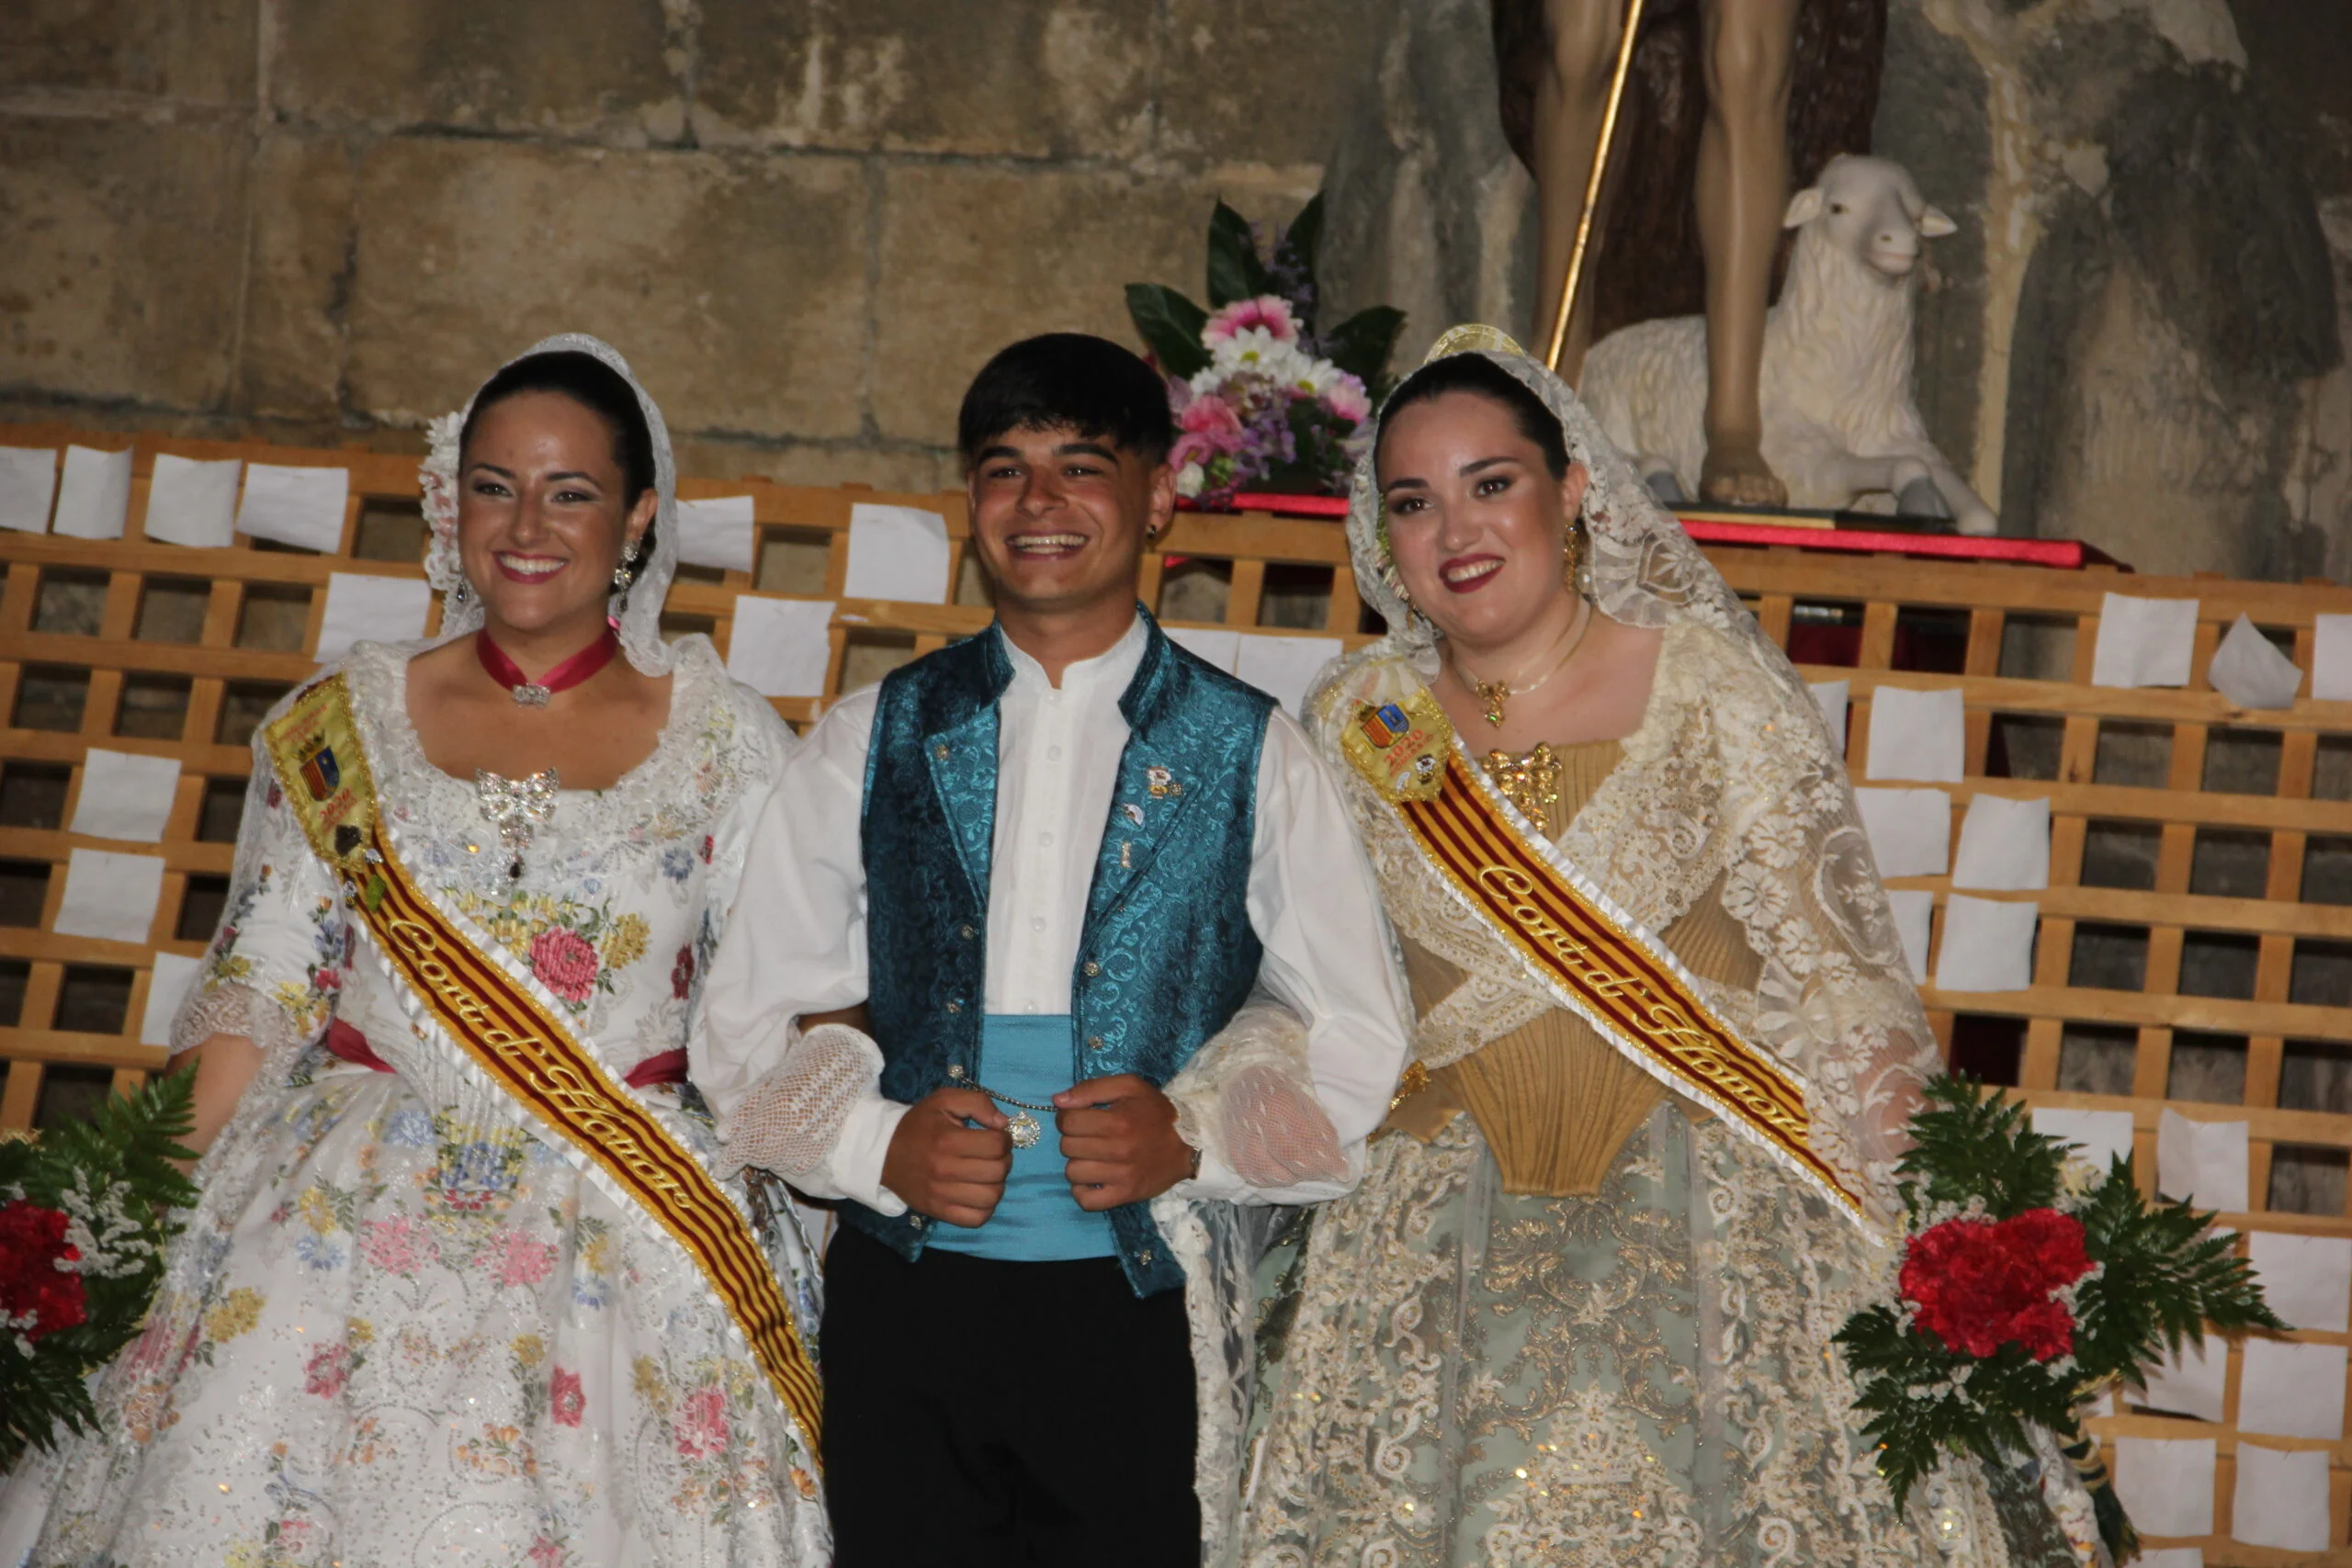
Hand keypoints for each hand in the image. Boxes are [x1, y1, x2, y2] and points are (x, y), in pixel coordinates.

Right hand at [881, 1088, 1010, 1228]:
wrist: (884, 1153)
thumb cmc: (919, 1125)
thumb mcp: (944, 1100)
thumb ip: (978, 1102)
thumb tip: (1003, 1124)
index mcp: (947, 1140)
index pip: (996, 1146)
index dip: (1004, 1139)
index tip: (996, 1137)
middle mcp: (945, 1170)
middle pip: (997, 1171)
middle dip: (1004, 1160)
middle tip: (994, 1155)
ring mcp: (941, 1195)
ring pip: (991, 1197)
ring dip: (997, 1184)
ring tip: (987, 1174)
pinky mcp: (938, 1211)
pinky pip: (977, 1219)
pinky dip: (985, 1207)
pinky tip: (979, 1192)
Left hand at [1053, 1075, 1194, 1210]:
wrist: (1189, 1145)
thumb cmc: (1156, 1113)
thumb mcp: (1130, 1087)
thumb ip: (1092, 1088)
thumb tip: (1058, 1101)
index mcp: (1119, 1121)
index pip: (1068, 1122)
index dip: (1067, 1117)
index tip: (1080, 1118)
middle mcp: (1119, 1150)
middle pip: (1067, 1147)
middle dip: (1073, 1138)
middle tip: (1090, 1136)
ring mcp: (1121, 1176)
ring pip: (1073, 1173)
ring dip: (1078, 1163)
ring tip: (1093, 1157)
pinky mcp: (1124, 1195)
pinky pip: (1086, 1200)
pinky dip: (1082, 1191)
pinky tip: (1092, 1178)